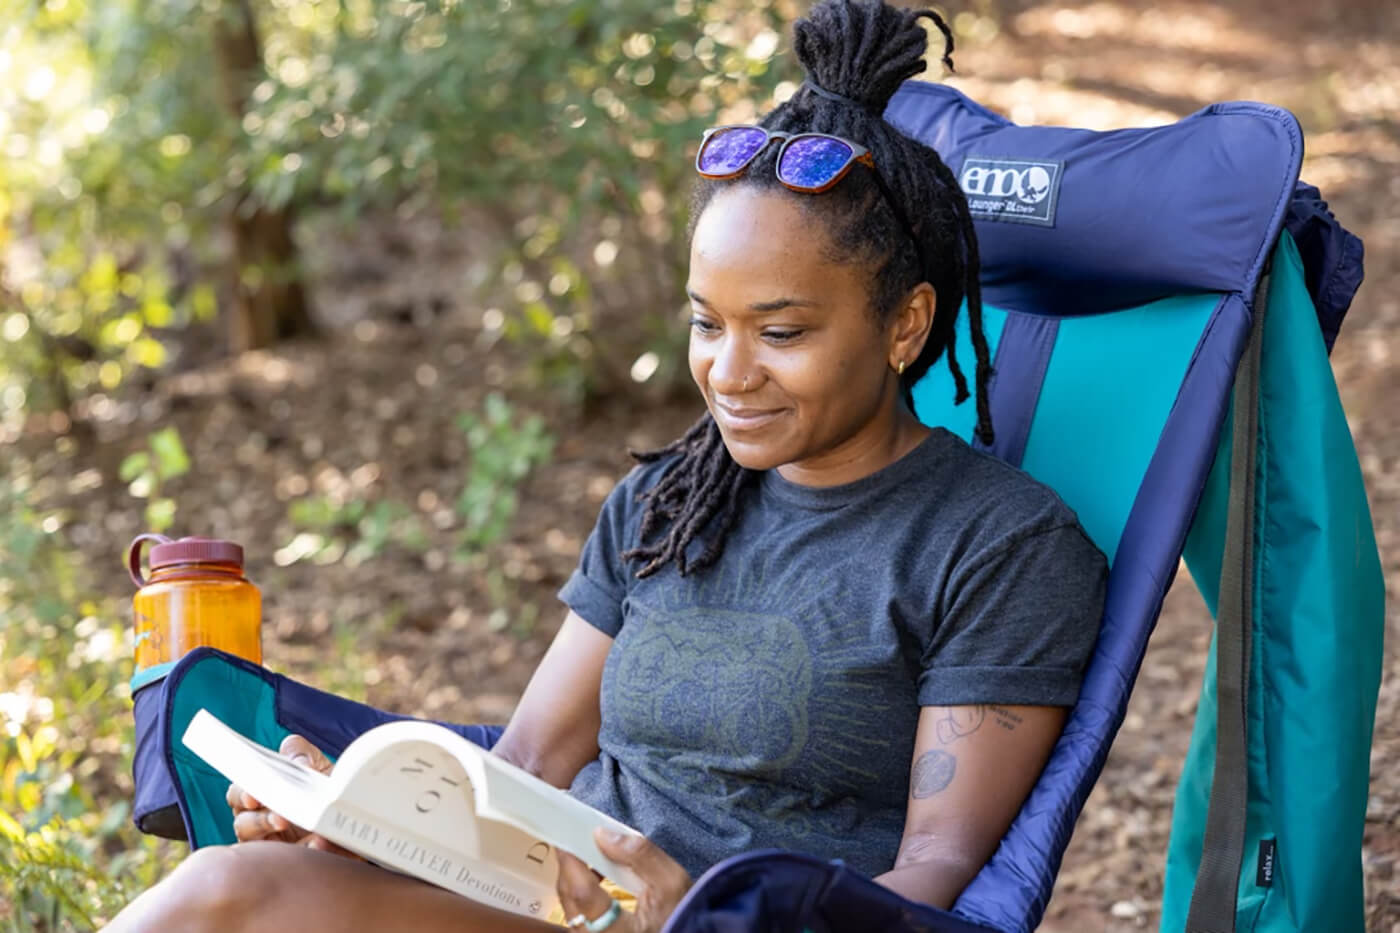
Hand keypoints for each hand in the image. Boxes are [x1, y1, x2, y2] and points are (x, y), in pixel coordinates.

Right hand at [225, 734, 358, 858]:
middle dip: (261, 821)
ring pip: (262, 850)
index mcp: (256, 797)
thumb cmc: (323, 785)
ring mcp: (272, 848)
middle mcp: (257, 824)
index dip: (241, 796)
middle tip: (281, 818)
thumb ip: (299, 753)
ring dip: (284, 844)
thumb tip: (300, 763)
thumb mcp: (314, 763)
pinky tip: (319, 844)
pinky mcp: (292, 866)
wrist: (352, 811)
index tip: (254, 798)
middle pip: (244, 825)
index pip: (237, 796)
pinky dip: (307, 852)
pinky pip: (291, 866)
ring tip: (306, 833)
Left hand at [555, 829, 691, 932]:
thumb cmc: (684, 916)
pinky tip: (596, 878)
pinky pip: (576, 916)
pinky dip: (580, 893)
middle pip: (569, 899)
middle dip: (570, 867)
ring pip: (569, 909)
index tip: (568, 836)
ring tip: (591, 857)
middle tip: (577, 839)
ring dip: (574, 879)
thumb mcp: (672, 882)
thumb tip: (602, 835)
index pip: (582, 893)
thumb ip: (640, 855)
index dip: (571, 861)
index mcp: (618, 931)